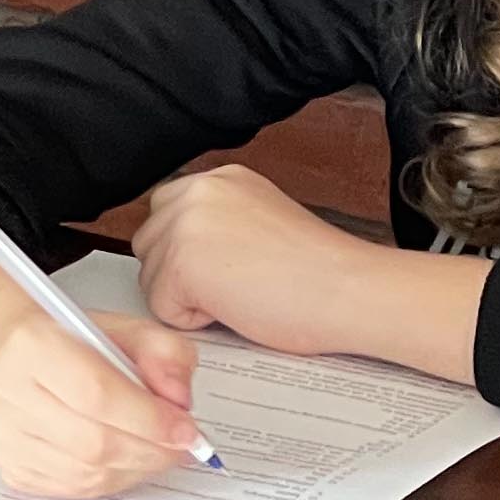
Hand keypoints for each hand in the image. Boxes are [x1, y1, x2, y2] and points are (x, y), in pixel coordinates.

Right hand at [0, 214, 207, 499]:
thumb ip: (165, 355)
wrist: (10, 356)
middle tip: (181, 447)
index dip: (149, 419)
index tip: (187, 430)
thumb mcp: (125, 329)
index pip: (97, 393)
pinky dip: (110, 481)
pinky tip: (123, 461)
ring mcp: (5, 435)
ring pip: (85, 473)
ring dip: (135, 469)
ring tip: (156, 452)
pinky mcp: (11, 466)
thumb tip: (179, 400)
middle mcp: (9, 392)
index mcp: (34, 345)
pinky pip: (73, 490)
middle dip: (151, 451)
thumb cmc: (69, 342)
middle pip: (93, 442)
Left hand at [132, 165, 383, 355]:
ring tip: (243, 294)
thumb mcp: (260, 223)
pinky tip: (238, 307)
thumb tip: (184, 250)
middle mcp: (197, 191)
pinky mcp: (181, 263)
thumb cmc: (320, 272)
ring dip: (187, 298)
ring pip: (151, 278)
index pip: (165, 215)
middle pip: (148, 243)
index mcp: (219, 179)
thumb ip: (219, 224)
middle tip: (237, 285)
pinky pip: (161, 308)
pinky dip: (194, 320)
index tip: (224, 268)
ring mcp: (185, 224)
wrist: (351, 290)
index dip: (188, 253)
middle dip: (178, 274)